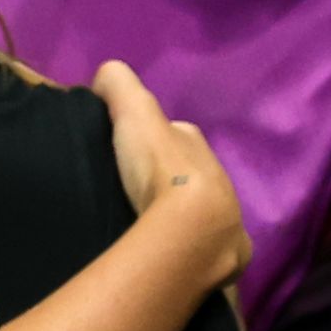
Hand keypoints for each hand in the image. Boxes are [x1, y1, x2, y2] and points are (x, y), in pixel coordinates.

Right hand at [92, 60, 245, 287]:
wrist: (194, 227)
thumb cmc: (162, 168)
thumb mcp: (135, 113)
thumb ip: (120, 86)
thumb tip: (105, 76)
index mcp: (194, 143)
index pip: (176, 133)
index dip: (155, 137)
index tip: (129, 149)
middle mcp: (217, 175)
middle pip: (189, 170)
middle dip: (169, 177)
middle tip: (134, 190)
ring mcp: (225, 216)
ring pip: (197, 207)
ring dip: (177, 213)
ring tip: (146, 224)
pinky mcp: (224, 254)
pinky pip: (203, 244)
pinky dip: (187, 245)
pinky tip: (168, 252)